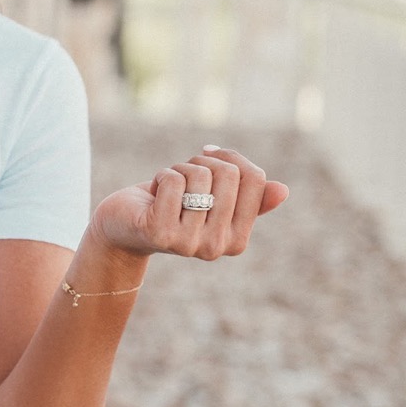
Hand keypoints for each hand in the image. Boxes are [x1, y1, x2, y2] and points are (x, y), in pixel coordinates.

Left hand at [91, 145, 288, 261]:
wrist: (123, 228)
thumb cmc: (171, 207)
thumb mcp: (213, 199)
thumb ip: (247, 196)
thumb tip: (283, 190)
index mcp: (238, 240)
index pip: (255, 179)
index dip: (231, 158)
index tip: (210, 160)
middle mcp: (217, 248)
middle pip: (229, 174)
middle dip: (202, 162)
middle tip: (183, 175)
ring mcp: (189, 244)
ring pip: (200, 175)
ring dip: (179, 169)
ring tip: (167, 189)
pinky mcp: (161, 233)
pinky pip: (174, 180)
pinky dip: (162, 176)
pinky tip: (152, 195)